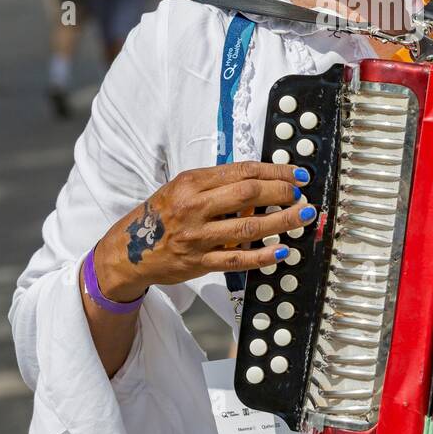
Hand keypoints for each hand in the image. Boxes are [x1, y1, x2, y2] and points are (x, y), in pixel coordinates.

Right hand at [93, 161, 313, 300]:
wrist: (129, 250)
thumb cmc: (162, 214)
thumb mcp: (182, 188)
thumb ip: (217, 183)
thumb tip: (260, 179)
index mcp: (192, 183)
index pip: (242, 171)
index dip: (275, 171)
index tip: (297, 173)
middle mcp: (195, 207)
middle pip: (248, 193)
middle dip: (282, 191)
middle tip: (302, 194)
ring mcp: (198, 237)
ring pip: (249, 226)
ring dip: (282, 221)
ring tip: (303, 215)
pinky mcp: (200, 262)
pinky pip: (238, 259)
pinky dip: (263, 255)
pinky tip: (283, 250)